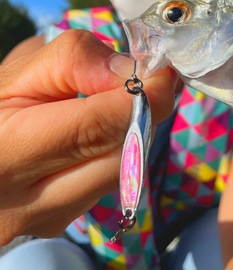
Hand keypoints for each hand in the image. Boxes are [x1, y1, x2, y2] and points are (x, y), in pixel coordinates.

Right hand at [0, 30, 176, 244]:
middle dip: (146, 115)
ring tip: (117, 106)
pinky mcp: (59, 224)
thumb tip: (129, 72)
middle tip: (151, 83)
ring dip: (132, 134)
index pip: (98, 127)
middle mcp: (25, 203)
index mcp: (6, 154)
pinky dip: (117, 155)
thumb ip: (73, 62)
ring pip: (123, 174)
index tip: (163, 72)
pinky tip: (98, 136)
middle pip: (123, 157)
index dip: (142, 97)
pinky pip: (109, 185)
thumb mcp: (17, 74)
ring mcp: (45, 221)